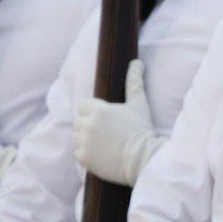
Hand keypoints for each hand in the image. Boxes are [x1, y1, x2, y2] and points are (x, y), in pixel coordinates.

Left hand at [74, 59, 162, 186]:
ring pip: (78, 137)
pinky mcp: (82, 157)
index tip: (108, 120)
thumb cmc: (142, 130)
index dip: (94, 112)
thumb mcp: (139, 105)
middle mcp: (87, 124)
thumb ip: (134, 82)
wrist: (144, 159)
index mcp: (98, 109)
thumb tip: (136, 62)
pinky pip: (79, 152)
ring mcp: (83, 141)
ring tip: (107, 145)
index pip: (83, 105)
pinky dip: (88, 154)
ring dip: (88, 140)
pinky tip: (104, 155)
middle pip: (80, 121)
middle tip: (110, 134)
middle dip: (91, 126)